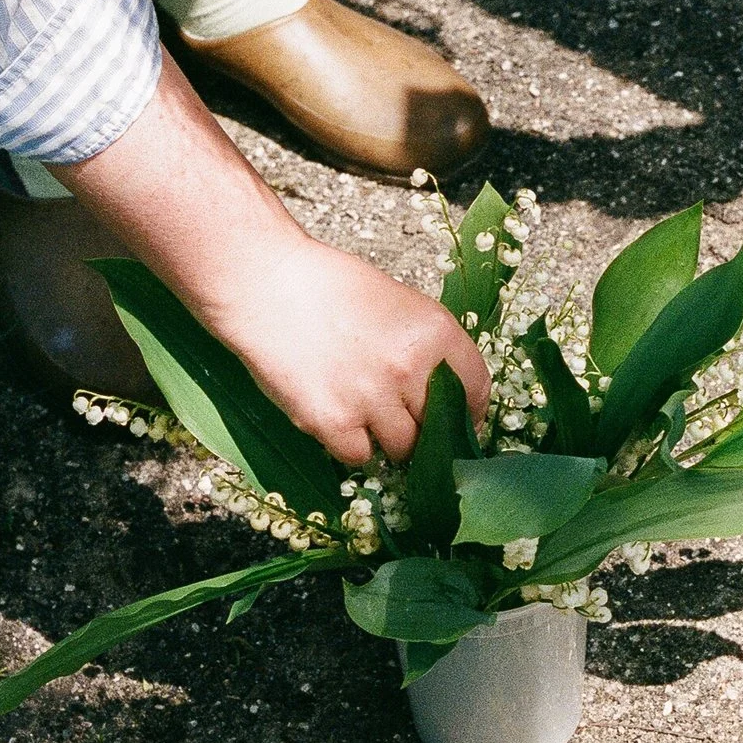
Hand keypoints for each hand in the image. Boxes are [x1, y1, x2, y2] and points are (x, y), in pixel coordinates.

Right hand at [53, 54, 491, 465]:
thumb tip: (448, 391)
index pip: (477, 391)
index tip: (458, 422)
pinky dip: (351, 447)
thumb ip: (428, 347)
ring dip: (389, 440)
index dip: (468, 412)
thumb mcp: (400, 304)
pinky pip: (359, 457)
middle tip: (403, 420)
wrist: (266, 285)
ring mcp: (373, 399)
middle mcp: (412, 369)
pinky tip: (337, 421)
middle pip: (439, 428)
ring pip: (403, 449)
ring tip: (365, 416)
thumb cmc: (330, 286)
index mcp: (436, 332)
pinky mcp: (333, 423)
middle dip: (425, 429)